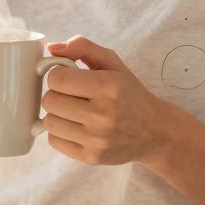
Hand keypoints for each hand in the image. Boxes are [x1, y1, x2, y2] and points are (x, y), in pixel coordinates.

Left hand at [40, 35, 175, 165]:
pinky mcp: (91, 158)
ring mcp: (96, 139)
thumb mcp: (112, 63)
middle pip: (50, 100)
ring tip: (74, 111)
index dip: (58, 75)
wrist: (155, 132)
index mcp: (107, 86)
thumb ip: (82, 47)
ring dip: (57, 114)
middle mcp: (102, 115)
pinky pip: (55, 141)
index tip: (69, 77)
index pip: (56, 78)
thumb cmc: (129, 93)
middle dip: (56, 94)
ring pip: (49, 122)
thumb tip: (51, 47)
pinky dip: (60, 132)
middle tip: (72, 95)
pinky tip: (76, 126)